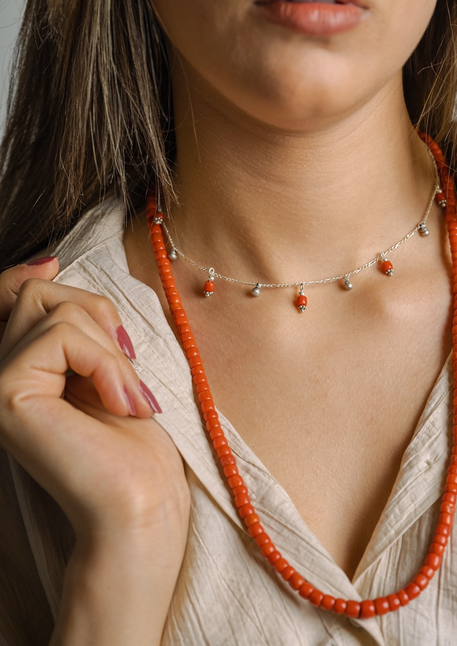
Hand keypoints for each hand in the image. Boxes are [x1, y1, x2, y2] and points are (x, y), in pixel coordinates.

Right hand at [0, 257, 189, 644]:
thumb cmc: (130, 438)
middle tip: (126, 374)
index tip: (54, 263)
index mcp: (19, 368)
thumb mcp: (104, 362)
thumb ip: (73, 322)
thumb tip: (47, 259)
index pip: (7, 298)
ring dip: (110, 348)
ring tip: (129, 396)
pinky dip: (107, 363)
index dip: (25, 273)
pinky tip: (123, 404)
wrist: (140, 501)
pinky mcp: (6, 394)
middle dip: (98, 317)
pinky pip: (62, 337)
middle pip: (38, 293)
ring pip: (54, 309)